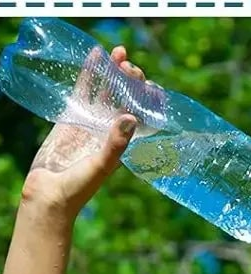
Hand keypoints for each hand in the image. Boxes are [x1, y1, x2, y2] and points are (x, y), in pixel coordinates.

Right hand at [20, 45, 146, 221]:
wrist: (49, 195)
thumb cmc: (78, 188)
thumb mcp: (101, 165)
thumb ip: (115, 143)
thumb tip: (131, 116)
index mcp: (121, 145)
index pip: (139, 117)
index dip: (147, 101)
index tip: (152, 86)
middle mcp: (108, 132)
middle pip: (123, 99)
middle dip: (130, 81)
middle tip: (132, 68)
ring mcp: (90, 123)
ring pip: (104, 91)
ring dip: (112, 72)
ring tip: (120, 52)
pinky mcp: (71, 117)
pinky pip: (83, 90)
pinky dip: (89, 73)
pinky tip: (96, 55)